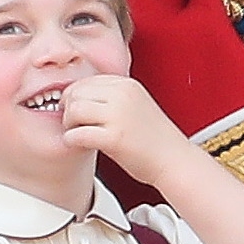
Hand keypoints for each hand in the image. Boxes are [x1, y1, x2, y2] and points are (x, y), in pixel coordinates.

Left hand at [56, 74, 194, 180]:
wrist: (175, 161)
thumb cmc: (153, 138)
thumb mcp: (135, 104)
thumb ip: (110, 96)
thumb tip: (74, 95)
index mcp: (127, 85)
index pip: (85, 81)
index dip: (74, 97)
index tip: (73, 110)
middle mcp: (123, 96)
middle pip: (76, 93)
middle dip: (68, 109)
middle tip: (72, 124)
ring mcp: (119, 116)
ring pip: (74, 111)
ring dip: (68, 124)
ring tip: (78, 134)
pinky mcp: (114, 138)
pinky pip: (77, 134)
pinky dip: (71, 140)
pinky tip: (78, 144)